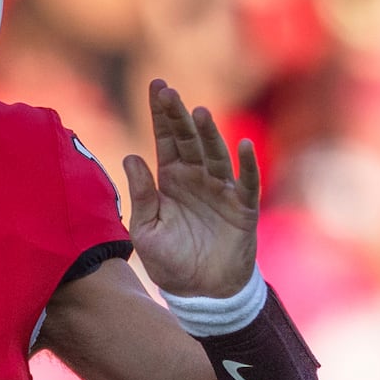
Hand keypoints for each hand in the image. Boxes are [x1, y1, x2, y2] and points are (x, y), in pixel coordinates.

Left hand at [123, 80, 259, 297]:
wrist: (200, 293)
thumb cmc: (171, 261)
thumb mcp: (146, 230)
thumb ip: (140, 195)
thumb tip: (131, 155)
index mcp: (171, 179)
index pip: (165, 139)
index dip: (161, 114)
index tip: (157, 85)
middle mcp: (196, 178)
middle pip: (188, 140)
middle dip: (178, 116)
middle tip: (168, 91)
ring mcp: (221, 190)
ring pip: (215, 155)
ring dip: (209, 134)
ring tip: (198, 113)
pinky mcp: (242, 208)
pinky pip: (247, 183)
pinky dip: (247, 165)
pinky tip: (244, 146)